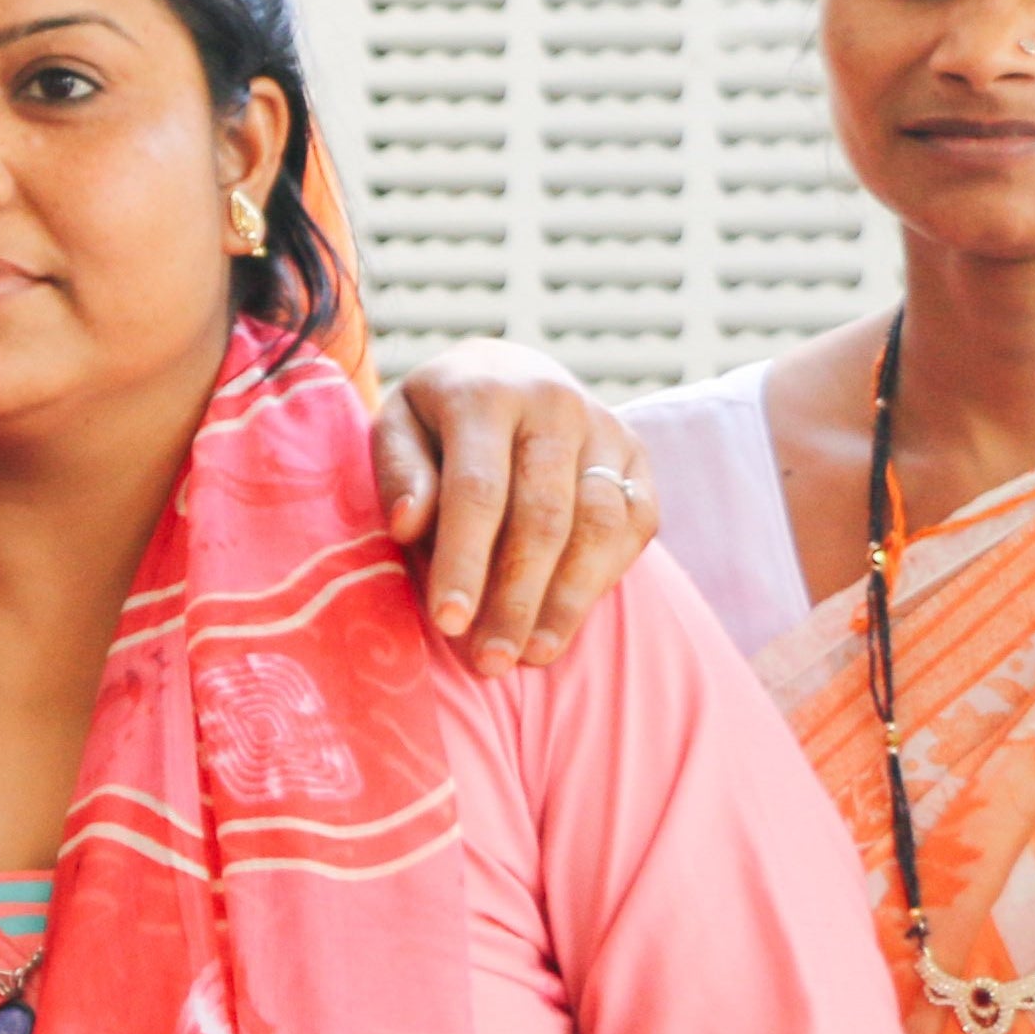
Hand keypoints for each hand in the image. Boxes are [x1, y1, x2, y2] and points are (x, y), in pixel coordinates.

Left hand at [369, 336, 649, 672]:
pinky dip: (602, 578)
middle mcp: (554, 404)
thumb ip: (400, 474)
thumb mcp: (397, 428)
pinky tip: (568, 619)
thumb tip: (408, 527)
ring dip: (567, 600)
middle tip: (492, 662)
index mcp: (485, 394)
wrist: (506, 371)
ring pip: (599, 525)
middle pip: (544, 516)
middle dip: (517, 598)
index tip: (447, 623)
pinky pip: (634, 525)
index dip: (463, 561)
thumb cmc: (437, 419)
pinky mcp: (638, 455)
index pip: (477, 490)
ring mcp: (605, 427)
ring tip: (533, 656)